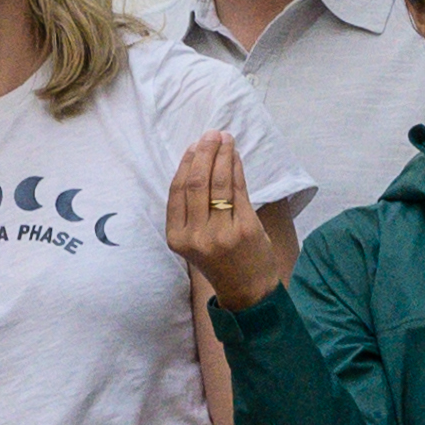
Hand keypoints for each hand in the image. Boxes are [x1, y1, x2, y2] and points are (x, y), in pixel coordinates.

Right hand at [161, 129, 295, 308]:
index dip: (186, 164)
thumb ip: (192, 210)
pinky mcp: (245, 228)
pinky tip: (235, 157)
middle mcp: (196, 236)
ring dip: (222, 156)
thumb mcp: (195, 240)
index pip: (177, 191)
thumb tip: (198, 162)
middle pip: (196, 183)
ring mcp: (220, 233)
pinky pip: (238, 190)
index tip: (194, 145)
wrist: (247, 290)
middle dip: (204, 153)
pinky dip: (236, 169)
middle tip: (211, 134)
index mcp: (177, 237)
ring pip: (218, 183)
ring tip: (225, 139)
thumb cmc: (220, 260)